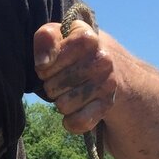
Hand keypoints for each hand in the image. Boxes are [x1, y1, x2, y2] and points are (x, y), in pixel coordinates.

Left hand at [34, 15, 118, 135]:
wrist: (115, 68)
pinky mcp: (108, 105)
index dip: (44, 67)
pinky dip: (71, 121)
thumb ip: (46, 38)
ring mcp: (107, 83)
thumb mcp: (60, 35)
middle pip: (52, 87)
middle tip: (64, 78)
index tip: (53, 62)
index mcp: (87, 38)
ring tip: (72, 90)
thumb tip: (43, 63)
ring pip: (62, 106)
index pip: (46, 63)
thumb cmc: (76, 52)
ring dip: (61, 102)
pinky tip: (75, 110)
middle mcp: (102, 60)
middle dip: (52, 85)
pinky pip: (77, 122)